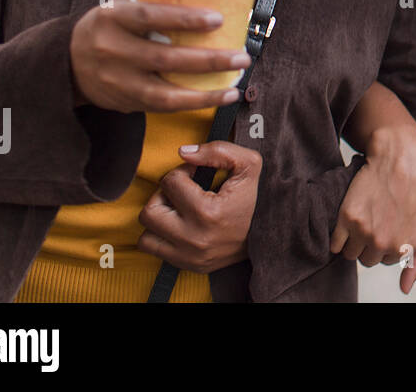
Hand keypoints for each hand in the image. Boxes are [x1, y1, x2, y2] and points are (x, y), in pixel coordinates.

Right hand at [70, 0, 249, 112]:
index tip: (218, 19)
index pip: (150, 16)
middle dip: (208, 60)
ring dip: (205, 94)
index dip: (185, 19)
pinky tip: (216, 97)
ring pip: (164, 94)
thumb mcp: (120, 6)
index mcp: (112, 18)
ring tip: (234, 87)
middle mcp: (112, 50)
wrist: (67, 62)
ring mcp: (117, 81)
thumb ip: (154, 0)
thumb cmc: (107, 27)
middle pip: (165, 58)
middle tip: (241, 57)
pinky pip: (162, 107)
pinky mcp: (124, 102)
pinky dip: (192, 104)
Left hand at [137, 141, 262, 273]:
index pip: (170, 182)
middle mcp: (193, 238)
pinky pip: (152, 249)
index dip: (183, 172)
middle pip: (150, 211)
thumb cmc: (256, 198)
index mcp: (207, 213)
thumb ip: (219, 151)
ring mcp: (187, 256)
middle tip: (182, 193)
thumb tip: (184, 152)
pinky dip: (160, 236)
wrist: (269, 236)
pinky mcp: (185, 265)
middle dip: (164, 196)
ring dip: (159, 218)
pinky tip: (178, 226)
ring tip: (178, 210)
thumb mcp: (248, 165)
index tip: (196, 175)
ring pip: (146, 234)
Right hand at [330, 123, 415, 294]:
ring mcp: (363, 231)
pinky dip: (340, 237)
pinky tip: (351, 219)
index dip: (389, 242)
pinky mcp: (346, 217)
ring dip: (355, 241)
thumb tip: (405, 289)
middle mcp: (382, 243)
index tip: (392, 222)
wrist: (402, 156)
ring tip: (366, 218)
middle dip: (372, 244)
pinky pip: (335, 243)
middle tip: (379, 219)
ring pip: (350, 254)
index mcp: (403, 248)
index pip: (387, 261)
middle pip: (367, 260)